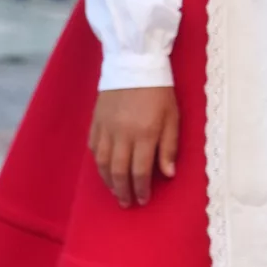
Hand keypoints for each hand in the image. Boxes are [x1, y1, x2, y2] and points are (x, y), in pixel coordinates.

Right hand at [90, 86, 179, 207]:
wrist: (135, 63)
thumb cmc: (160, 91)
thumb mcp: (173, 116)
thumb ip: (169, 146)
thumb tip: (168, 174)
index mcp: (145, 133)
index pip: (140, 171)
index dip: (141, 189)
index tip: (143, 200)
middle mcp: (122, 134)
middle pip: (119, 171)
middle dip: (123, 191)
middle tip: (126, 203)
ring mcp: (106, 128)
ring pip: (102, 163)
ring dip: (108, 181)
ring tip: (115, 191)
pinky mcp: (96, 121)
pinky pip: (93, 147)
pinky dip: (97, 162)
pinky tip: (103, 169)